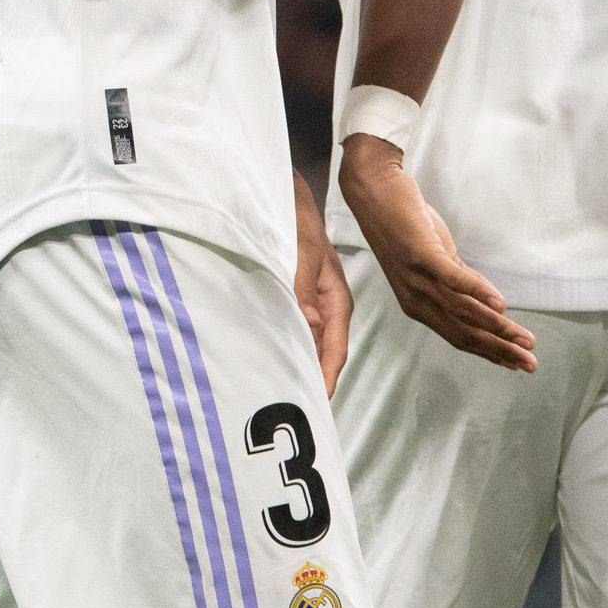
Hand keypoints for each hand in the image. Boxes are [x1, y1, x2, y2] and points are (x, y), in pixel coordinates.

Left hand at [291, 177, 352, 394]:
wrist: (288, 198)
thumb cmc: (297, 223)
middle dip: (312, 379)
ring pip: (308, 344)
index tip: (317, 402)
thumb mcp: (300, 255)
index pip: (335, 349)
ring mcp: (312, 305)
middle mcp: (326, 308)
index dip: (327, 377)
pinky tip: (271, 358)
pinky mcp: (295, 300)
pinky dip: (286, 346)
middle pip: (323, 352)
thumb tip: (308, 326)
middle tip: (294, 409)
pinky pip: (294, 330)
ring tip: (281, 392)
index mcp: (336, 301)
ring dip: (298, 364)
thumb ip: (302, 290)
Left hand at [337, 134, 535, 371]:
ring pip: (464, 312)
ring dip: (498, 328)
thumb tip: (490, 301)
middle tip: (530, 364)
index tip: (515, 364)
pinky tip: (501, 304)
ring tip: (525, 338)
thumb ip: (460, 280)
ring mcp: (418, 278)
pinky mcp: (421, 254)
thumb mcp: (437, 257)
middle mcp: (417, 299)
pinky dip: (479, 293)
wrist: (375, 191)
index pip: (459, 337)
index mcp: (419, 304)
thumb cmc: (406, 224)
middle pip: (464, 333)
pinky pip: (453, 280)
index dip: (489, 352)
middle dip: (500, 350)